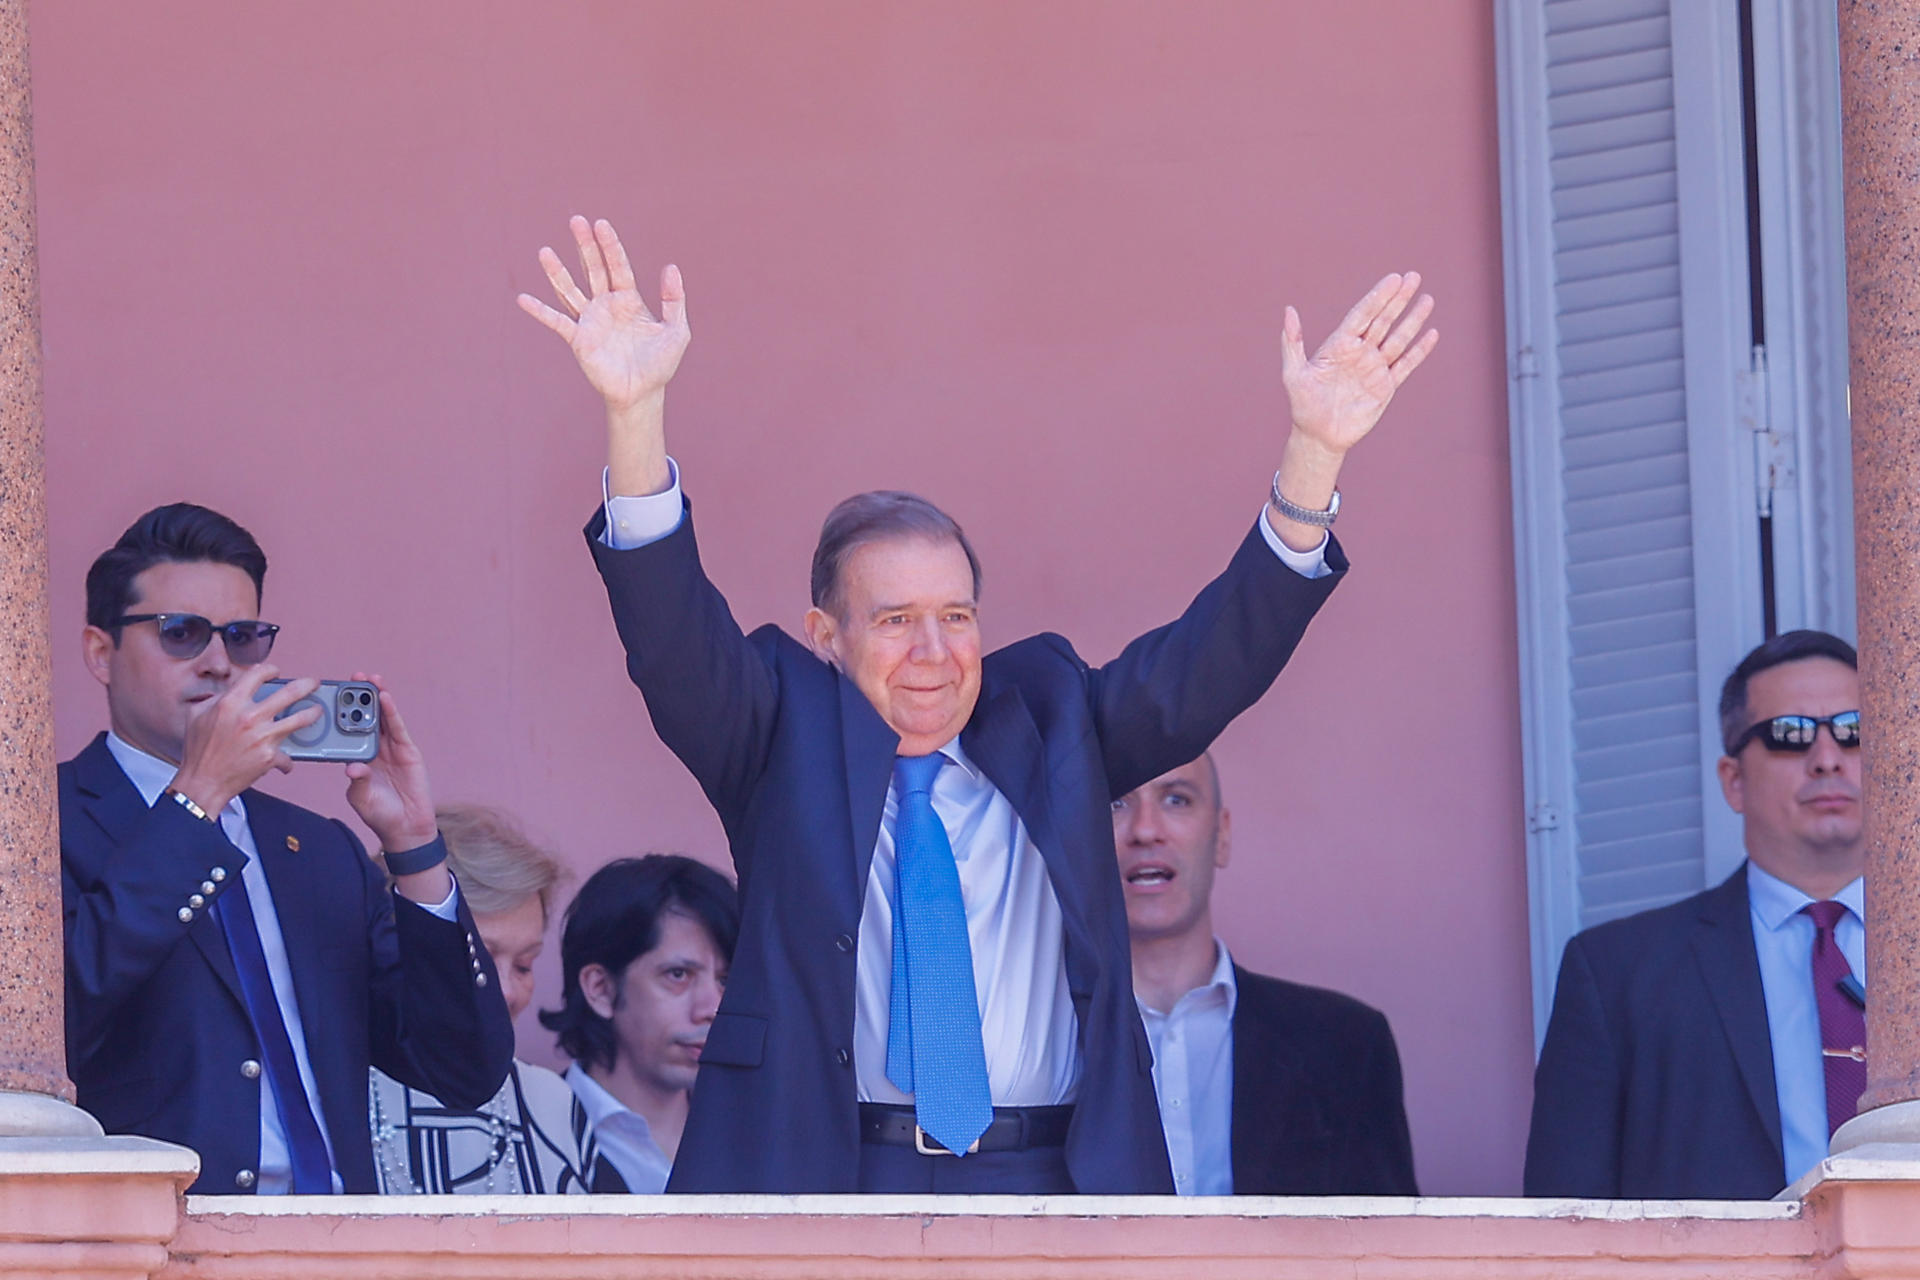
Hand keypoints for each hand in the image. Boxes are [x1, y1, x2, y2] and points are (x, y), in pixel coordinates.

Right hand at [170, 665, 322, 814]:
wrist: (202, 782)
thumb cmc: (199, 751)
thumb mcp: (197, 715)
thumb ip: (217, 699)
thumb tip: (232, 690)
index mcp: (231, 703)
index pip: (258, 674)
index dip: (270, 670)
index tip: (276, 672)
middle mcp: (250, 717)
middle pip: (291, 692)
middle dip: (307, 684)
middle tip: (313, 683)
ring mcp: (263, 737)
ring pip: (301, 719)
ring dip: (313, 713)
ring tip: (317, 710)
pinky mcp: (270, 756)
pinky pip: (287, 755)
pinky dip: (287, 759)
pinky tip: (287, 760)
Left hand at [342, 674, 436, 852]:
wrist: (405, 827)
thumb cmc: (379, 814)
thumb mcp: (362, 798)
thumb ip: (359, 781)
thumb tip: (353, 768)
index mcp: (357, 758)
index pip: (348, 731)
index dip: (342, 713)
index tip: (332, 695)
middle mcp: (374, 749)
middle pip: (366, 718)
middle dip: (360, 698)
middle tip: (353, 678)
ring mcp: (392, 749)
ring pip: (383, 718)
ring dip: (377, 698)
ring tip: (371, 680)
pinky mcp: (408, 752)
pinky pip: (398, 729)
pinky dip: (392, 713)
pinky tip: (385, 698)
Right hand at [518, 216, 689, 414]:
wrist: (642, 394)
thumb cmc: (660, 363)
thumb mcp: (676, 330)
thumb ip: (674, 300)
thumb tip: (670, 267)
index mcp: (629, 299)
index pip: (618, 265)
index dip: (610, 245)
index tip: (601, 224)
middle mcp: (606, 305)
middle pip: (593, 269)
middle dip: (585, 246)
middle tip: (576, 220)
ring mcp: (590, 321)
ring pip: (570, 290)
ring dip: (557, 272)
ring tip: (545, 251)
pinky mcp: (578, 339)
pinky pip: (556, 322)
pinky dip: (540, 312)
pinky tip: (523, 300)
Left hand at [1280, 272, 1437, 458]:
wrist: (1318, 436)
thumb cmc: (1303, 405)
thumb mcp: (1293, 374)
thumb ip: (1292, 343)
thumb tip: (1288, 310)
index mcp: (1339, 345)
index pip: (1362, 314)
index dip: (1377, 297)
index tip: (1393, 279)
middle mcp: (1359, 352)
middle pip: (1383, 320)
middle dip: (1398, 299)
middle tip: (1414, 276)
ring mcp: (1374, 368)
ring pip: (1398, 339)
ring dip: (1413, 320)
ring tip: (1427, 299)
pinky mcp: (1386, 387)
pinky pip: (1406, 365)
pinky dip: (1419, 351)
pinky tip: (1431, 334)